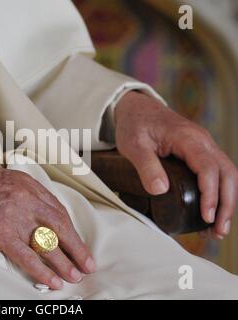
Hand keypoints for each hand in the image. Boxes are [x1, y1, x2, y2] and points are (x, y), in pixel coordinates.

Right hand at [0, 160, 95, 288]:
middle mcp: (28, 201)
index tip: (79, 244)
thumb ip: (30, 194)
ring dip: (63, 263)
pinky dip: (41, 271)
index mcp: (31, 187)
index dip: (72, 231)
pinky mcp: (1, 234)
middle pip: (60, 228)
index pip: (59, 212)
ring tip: (74, 276)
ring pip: (46, 244)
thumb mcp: (10, 179)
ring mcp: (16, 218)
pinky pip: (26, 256)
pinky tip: (51, 280)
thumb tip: (45, 214)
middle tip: (87, 264)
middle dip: (77, 248)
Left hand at [115, 91, 237, 238]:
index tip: (207, 216)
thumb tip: (161, 190)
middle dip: (226, 204)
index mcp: (188, 138)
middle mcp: (202, 141)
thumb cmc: (134, 125)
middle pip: (226, 173)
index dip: (210, 194)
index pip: (208, 168)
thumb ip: (146, 166)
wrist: (136, 108)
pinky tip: (212, 210)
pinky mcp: (199, 151)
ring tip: (218, 228)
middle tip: (218, 230)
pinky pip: (217, 172)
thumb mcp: (133, 145)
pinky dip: (219, 192)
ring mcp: (203, 145)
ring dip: (227, 201)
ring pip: (226, 174)